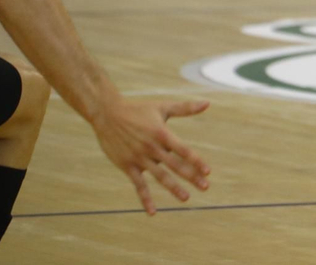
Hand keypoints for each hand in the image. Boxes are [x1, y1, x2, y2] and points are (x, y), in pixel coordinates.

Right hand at [92, 97, 210, 214]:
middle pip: (175, 165)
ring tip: (185, 198)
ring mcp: (139, 158)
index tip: (208, 171)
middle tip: (205, 187)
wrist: (107, 114)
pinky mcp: (127, 166)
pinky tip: (153, 212)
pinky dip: (145, 199)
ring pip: (159, 176)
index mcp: (162, 133)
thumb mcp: (162, 107)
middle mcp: (152, 147)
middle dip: (191, 176)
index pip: (183, 150)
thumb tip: (208, 103)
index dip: (196, 161)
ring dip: (173, 188)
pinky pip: (138, 186)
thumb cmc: (138, 110)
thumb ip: (185, 108)